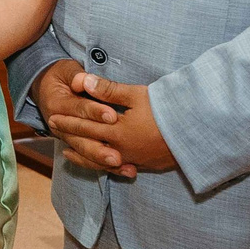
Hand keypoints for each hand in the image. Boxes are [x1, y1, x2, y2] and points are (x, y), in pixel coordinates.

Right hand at [34, 61, 125, 174]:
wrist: (45, 88)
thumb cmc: (61, 76)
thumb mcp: (66, 70)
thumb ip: (75, 75)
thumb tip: (83, 80)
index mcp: (57, 105)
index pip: (78, 109)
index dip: (95, 112)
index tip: (112, 116)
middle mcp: (60, 126)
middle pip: (80, 140)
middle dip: (99, 149)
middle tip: (117, 156)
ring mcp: (68, 137)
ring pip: (85, 153)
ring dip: (103, 161)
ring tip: (122, 165)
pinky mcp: (77, 144)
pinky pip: (90, 158)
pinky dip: (107, 166)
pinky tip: (126, 170)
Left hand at [46, 71, 175, 176]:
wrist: (197, 133)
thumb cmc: (167, 110)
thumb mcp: (136, 95)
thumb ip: (107, 90)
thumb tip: (81, 81)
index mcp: (117, 132)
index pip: (85, 126)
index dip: (68, 121)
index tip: (52, 118)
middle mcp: (121, 149)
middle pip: (89, 143)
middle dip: (70, 137)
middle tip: (53, 131)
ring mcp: (134, 160)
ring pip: (101, 161)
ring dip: (83, 156)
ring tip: (68, 154)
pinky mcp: (145, 165)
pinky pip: (118, 167)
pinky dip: (104, 165)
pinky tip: (103, 163)